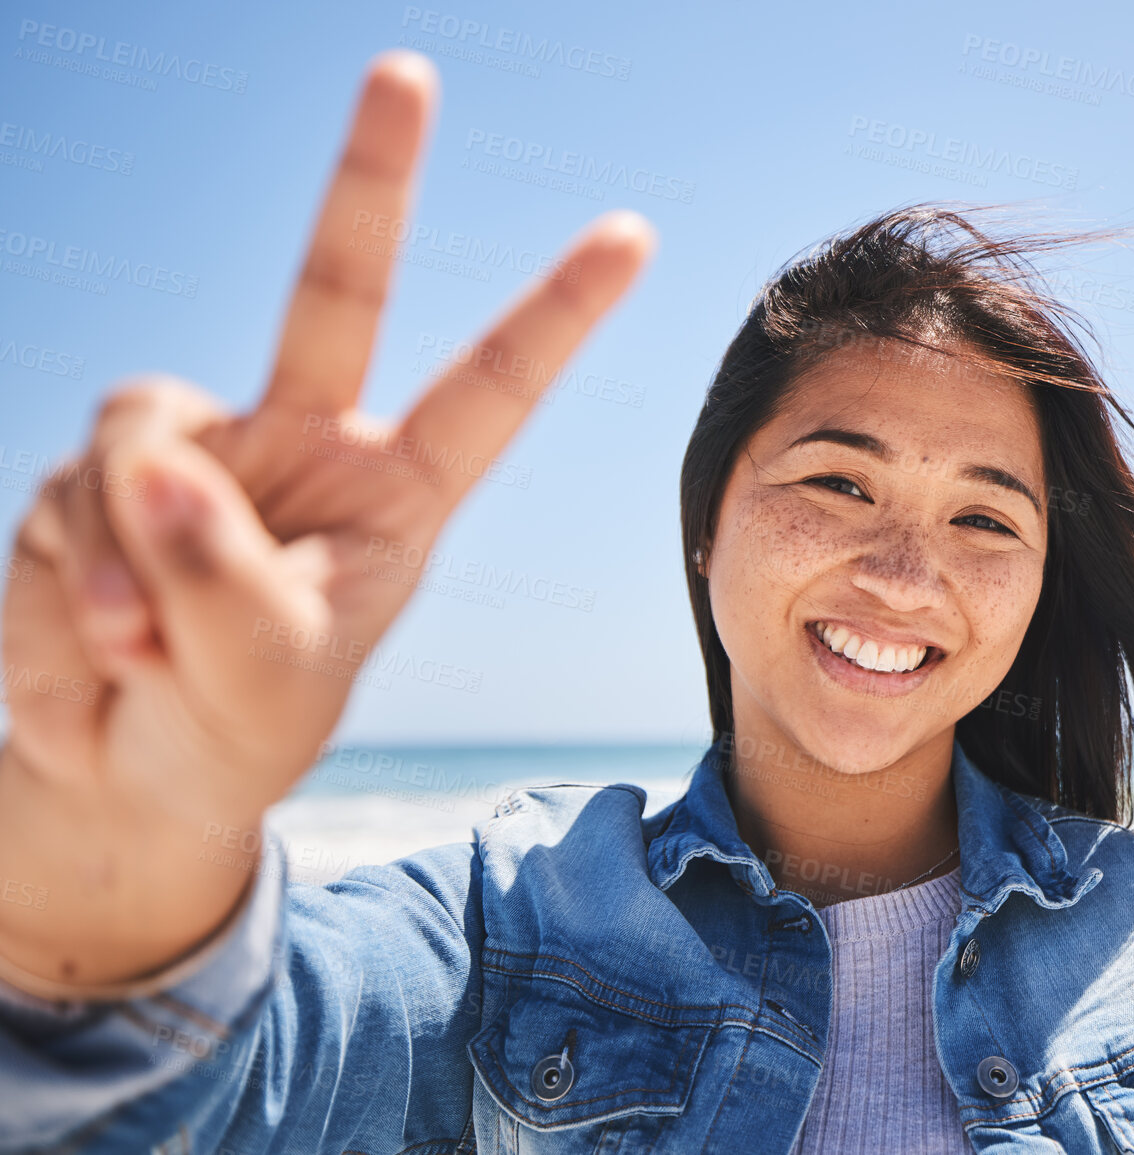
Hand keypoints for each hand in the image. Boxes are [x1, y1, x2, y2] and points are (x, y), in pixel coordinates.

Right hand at [0, 50, 654, 985]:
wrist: (126, 773)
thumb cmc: (231, 734)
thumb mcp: (262, 684)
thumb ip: (223, 584)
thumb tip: (165, 467)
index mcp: (396, 494)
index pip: (489, 389)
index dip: (555, 311)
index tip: (630, 233)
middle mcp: (304, 442)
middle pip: (336, 288)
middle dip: (372, 180)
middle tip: (412, 69)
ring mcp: (199, 447)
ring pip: (145, 435)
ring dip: (129, 558)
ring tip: (139, 652)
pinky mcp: (100, 472)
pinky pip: (66, 496)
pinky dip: (69, 585)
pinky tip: (94, 643)